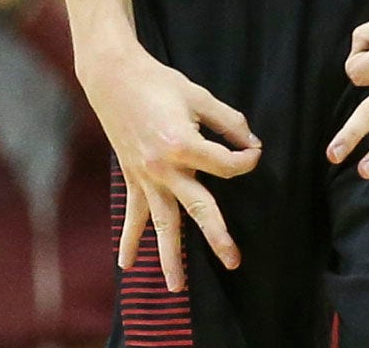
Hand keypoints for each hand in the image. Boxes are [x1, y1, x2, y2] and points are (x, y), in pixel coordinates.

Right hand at [80, 45, 262, 291]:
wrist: (116, 79)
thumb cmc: (161, 83)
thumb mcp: (200, 95)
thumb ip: (228, 121)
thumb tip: (250, 141)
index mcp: (184, 144)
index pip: (227, 165)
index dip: (246, 158)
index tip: (253, 150)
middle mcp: (165, 167)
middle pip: (198, 207)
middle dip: (217, 235)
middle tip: (233, 260)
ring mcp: (147, 177)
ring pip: (162, 223)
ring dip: (170, 257)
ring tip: (177, 288)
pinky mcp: (133, 178)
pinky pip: (133, 215)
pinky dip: (130, 240)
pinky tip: (127, 265)